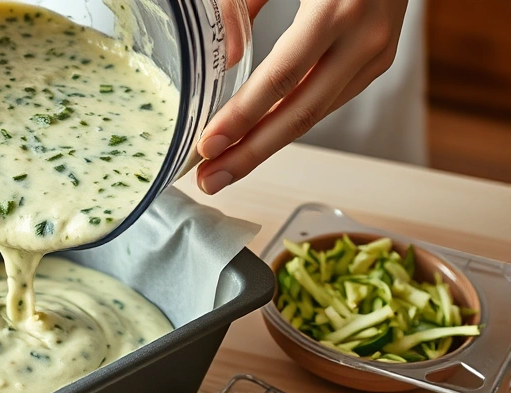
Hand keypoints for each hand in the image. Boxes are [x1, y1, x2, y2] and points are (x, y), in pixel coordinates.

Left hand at [197, 0, 408, 193]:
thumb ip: (246, 2)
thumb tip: (224, 53)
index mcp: (337, 8)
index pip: (281, 76)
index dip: (242, 116)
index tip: (207, 145)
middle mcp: (365, 37)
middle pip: (300, 112)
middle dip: (250, 154)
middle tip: (209, 180)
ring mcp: (378, 52)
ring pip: (316, 113)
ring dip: (266, 145)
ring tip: (224, 167)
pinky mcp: (379, 60)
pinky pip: (328, 100)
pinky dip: (291, 121)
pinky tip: (259, 139)